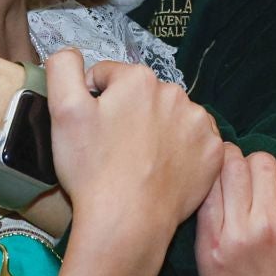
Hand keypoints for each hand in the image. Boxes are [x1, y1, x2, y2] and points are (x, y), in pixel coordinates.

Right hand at [52, 54, 222, 245]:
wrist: (127, 221)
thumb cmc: (92, 169)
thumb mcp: (62, 111)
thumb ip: (63, 68)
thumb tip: (70, 54)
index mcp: (138, 78)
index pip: (109, 78)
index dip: (93, 102)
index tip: (92, 131)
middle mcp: (175, 92)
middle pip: (141, 96)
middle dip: (127, 114)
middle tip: (112, 149)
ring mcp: (199, 124)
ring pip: (169, 118)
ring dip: (155, 131)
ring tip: (137, 163)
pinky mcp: (212, 152)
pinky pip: (193, 143)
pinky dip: (179, 152)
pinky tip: (162, 171)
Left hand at [197, 147, 275, 275]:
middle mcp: (266, 222)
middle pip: (259, 161)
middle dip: (263, 170)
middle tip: (264, 193)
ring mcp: (233, 233)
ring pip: (229, 168)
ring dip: (236, 171)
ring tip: (241, 190)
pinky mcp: (207, 246)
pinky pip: (206, 195)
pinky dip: (212, 186)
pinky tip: (221, 197)